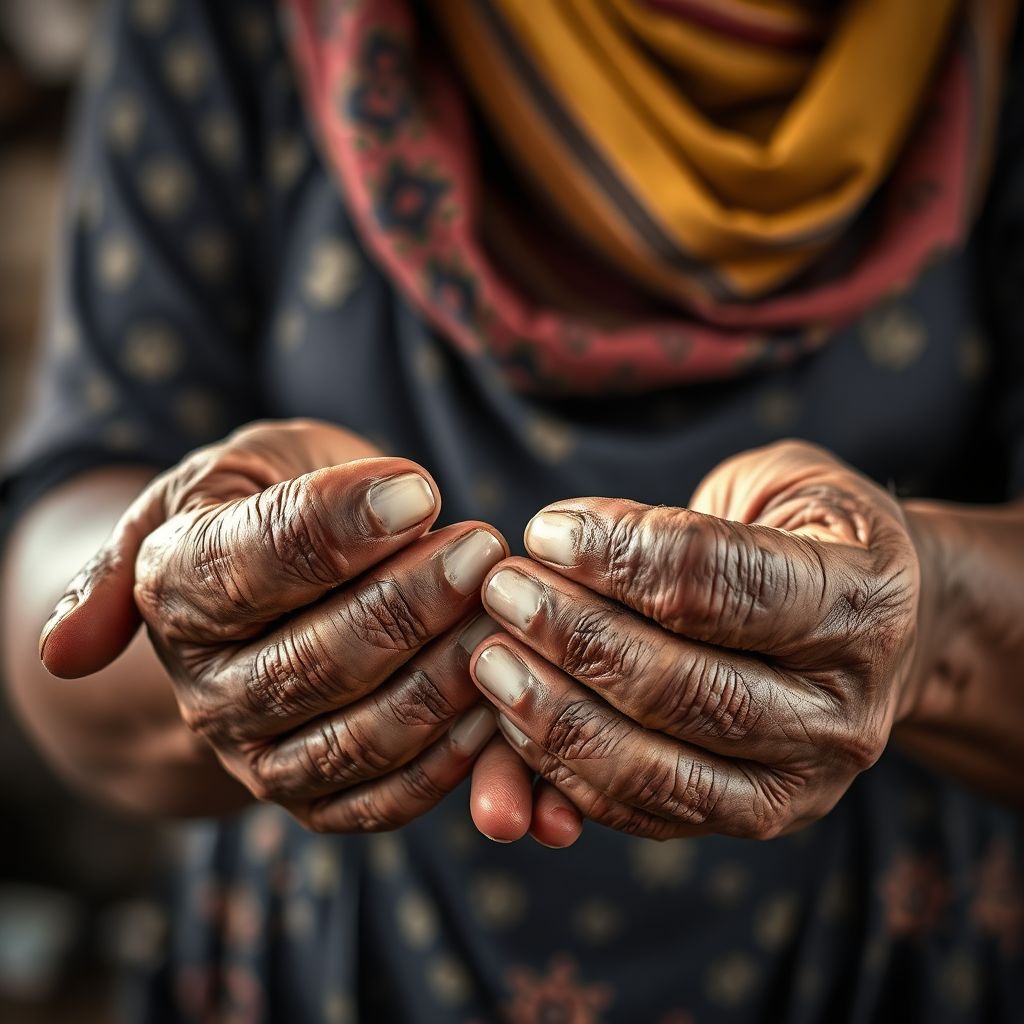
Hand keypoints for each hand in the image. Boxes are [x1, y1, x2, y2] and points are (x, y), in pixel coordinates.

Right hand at [40, 419, 508, 831]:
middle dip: (407, 606)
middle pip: (309, 662)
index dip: (334, 531)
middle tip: (481, 552)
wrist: (282, 579)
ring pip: (356, 736)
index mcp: (171, 587)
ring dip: (442, 679)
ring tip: (503, 615)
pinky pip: (385, 799)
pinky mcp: (319, 796)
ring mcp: (259, 752)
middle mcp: (207, 686)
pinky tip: (500, 696)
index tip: (418, 490)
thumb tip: (65, 653)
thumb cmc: (271, 500)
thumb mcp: (239, 470)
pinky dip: (450, 758)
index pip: (244, 568)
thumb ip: (187, 528)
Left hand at [469, 440, 920, 840]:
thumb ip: (683, 514)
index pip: (724, 585)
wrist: (886, 632)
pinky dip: (567, 773)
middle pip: (684, 686)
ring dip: (556, 715)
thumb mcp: (776, 485)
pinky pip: (646, 812)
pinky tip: (514, 720)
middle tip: (503, 592)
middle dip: (575, 637)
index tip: (545, 530)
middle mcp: (843, 707)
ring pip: (658, 768)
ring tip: (491, 659)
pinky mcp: (758, 818)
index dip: (620, 556)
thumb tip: (563, 545)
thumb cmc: (809, 538)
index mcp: (862, 602)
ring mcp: (803, 779)